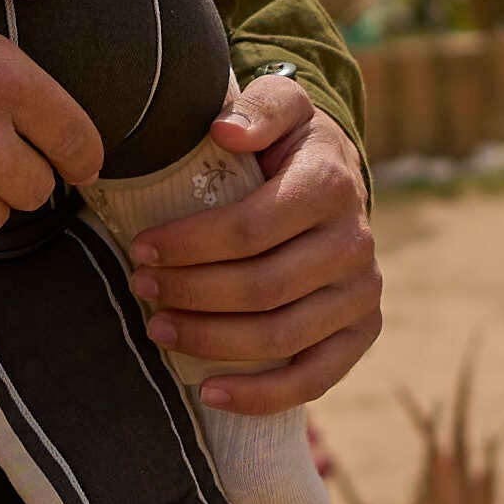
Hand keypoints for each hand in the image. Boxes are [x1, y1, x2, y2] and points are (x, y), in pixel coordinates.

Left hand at [120, 72, 379, 412]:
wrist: (335, 178)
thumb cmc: (289, 146)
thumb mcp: (281, 107)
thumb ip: (260, 107)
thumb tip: (226, 130)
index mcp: (331, 186)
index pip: (250, 229)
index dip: (189, 245)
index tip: (141, 249)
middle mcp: (356, 243)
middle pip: (260, 288)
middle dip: (190, 293)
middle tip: (141, 289)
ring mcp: (362, 294)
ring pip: (280, 336)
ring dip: (210, 341)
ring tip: (158, 329)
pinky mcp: (361, 333)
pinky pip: (314, 379)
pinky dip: (261, 395)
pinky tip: (209, 393)